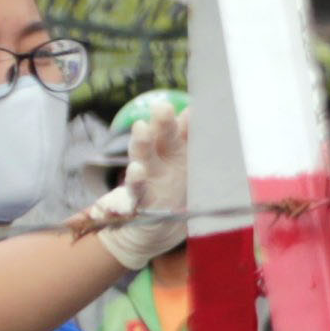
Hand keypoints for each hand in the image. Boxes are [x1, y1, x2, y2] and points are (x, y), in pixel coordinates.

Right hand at [87, 108, 189, 270]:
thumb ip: (188, 139)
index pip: (176, 131)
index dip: (184, 120)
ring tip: (141, 128)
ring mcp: (146, 178)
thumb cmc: (171, 185)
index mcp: (170, 151)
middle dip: (161, 123)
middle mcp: (156, 159)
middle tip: (163, 107)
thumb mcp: (183, 163)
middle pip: (159, 138)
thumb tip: (194, 111)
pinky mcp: (140, 199)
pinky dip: (135, 181)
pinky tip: (136, 171)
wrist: (155, 223)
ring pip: (142, 157)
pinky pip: (137, 190)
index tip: (193, 110)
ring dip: (142, 142)